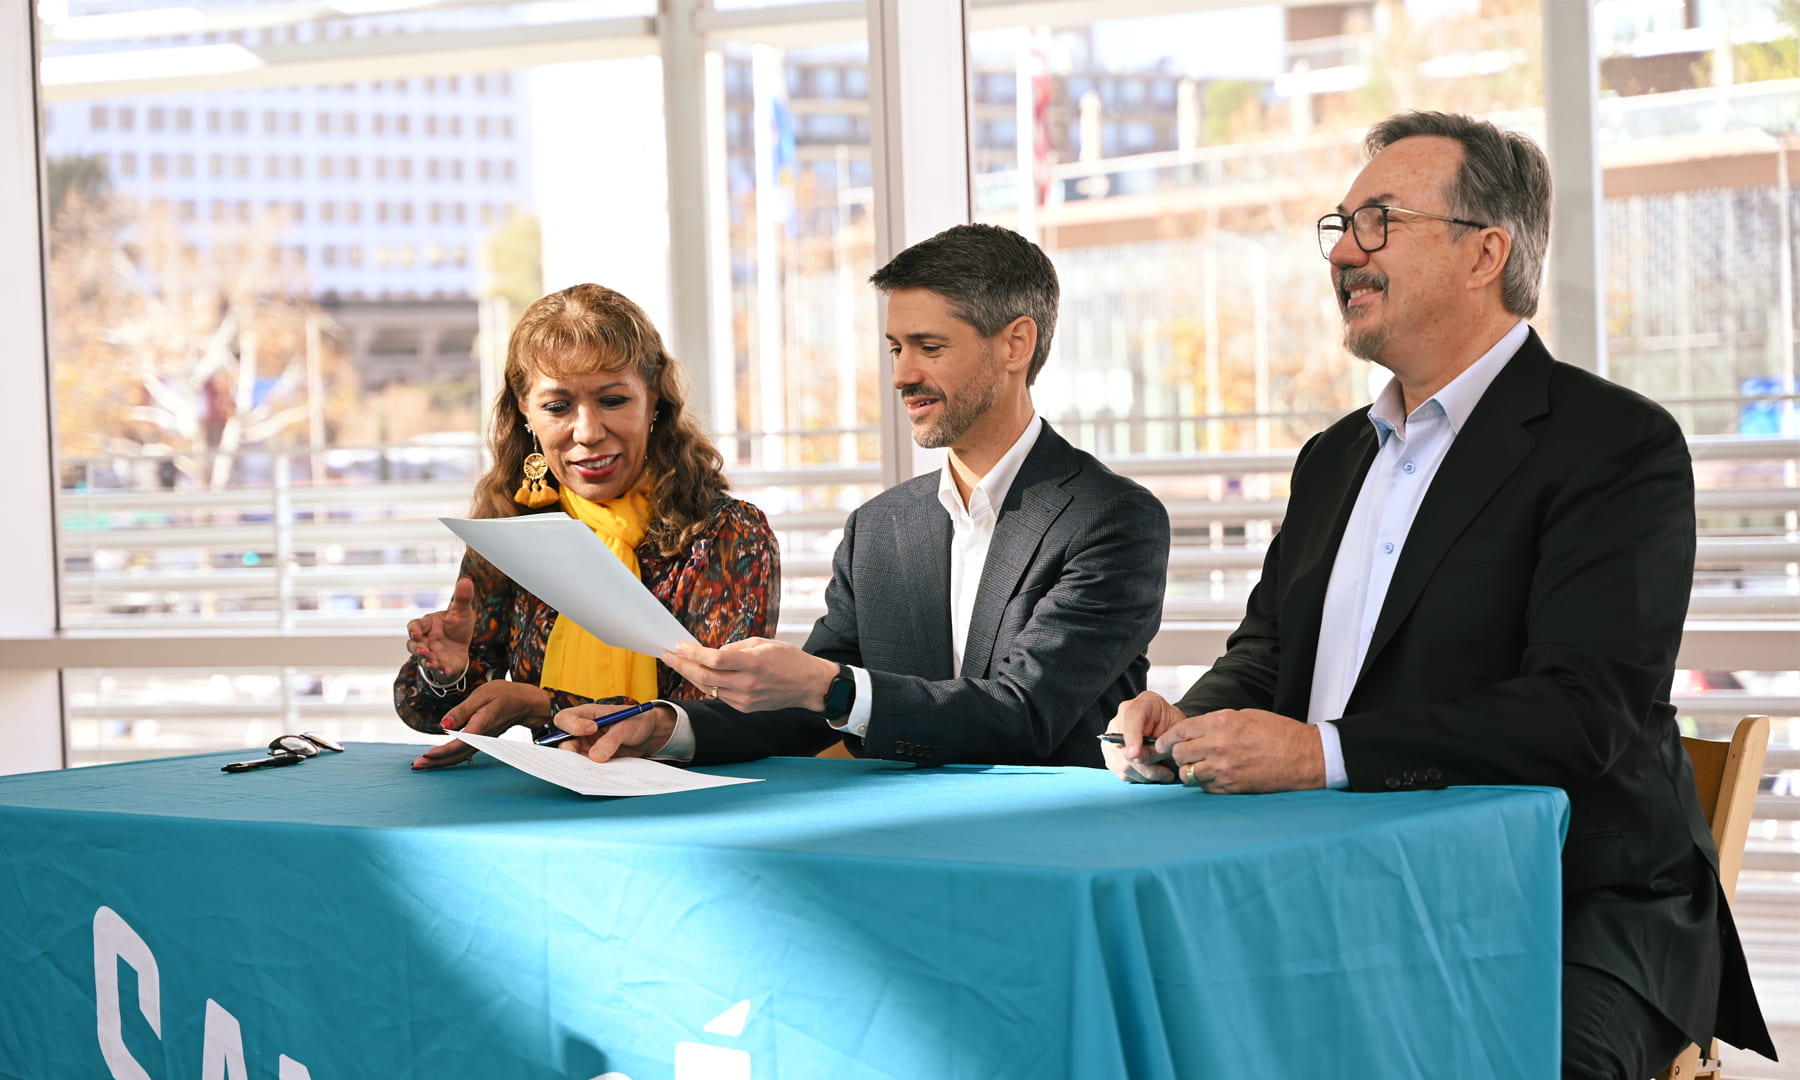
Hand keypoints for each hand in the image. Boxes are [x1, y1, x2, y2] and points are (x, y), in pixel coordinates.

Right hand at [407, 576, 475, 682]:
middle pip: (413, 645)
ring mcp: (431, 654)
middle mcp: (425, 640)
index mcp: (428, 625)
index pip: (415, 625)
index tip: (416, 632)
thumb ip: (462, 598)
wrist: (464, 646)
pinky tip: (445, 670)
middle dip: (417, 648)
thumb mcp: (462, 612)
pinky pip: (437, 670)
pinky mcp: (440, 665)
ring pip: (422, 659)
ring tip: (433, 662)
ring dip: (426, 661)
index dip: (414, 629)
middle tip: (424, 651)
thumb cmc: (457, 626)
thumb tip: (466, 579)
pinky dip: (440, 670)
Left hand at [411, 681, 553, 769]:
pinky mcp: (482, 741)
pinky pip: (464, 753)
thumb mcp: (483, 694)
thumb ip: (462, 710)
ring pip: (460, 756)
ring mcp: (483, 742)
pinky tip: (438, 758)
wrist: (525, 703)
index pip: (460, 743)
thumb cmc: (505, 694)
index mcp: (482, 725)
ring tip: (422, 765)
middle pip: (457, 755)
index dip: (443, 751)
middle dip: (436, 763)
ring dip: (441, 762)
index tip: (426, 756)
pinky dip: (449, 757)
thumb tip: (444, 725)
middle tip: (416, 766)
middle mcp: (482, 738)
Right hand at [551, 702, 677, 762]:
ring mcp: (587, 745)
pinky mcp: (595, 758)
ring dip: (581, 764)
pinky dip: (591, 771)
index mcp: (588, 714)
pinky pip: (587, 766)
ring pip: (574, 757)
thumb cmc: (638, 721)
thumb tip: (595, 757)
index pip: (566, 718)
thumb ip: (611, 740)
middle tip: (584, 760)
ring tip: (594, 770)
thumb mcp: (627, 727)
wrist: (650, 734)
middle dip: (570, 751)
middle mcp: (583, 730)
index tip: (591, 729)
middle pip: (564, 741)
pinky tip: (600, 775)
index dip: (573, 725)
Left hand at [661, 639, 837, 713]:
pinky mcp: (744, 708)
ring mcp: (745, 699)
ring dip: (691, 675)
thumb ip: (736, 647)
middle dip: (682, 665)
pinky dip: (707, 685)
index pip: (715, 659)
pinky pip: (719, 695)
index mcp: (753, 663)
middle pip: (705, 676)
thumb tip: (714, 652)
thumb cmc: (789, 660)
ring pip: (708, 688)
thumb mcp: (764, 643)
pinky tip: (699, 675)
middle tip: (668, 655)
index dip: (693, 653)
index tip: (679, 646)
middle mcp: (747, 683)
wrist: (808, 685)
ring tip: (678, 663)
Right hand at [1102, 691, 1184, 783]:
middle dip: (1146, 766)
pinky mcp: (1111, 754)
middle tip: (1166, 773)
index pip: (1131, 717)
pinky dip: (1138, 777)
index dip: (1132, 737)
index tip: (1135, 754)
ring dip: (1145, 774)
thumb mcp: (1176, 731)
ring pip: (1122, 764)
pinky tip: (1152, 773)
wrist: (1168, 727)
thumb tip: (1139, 759)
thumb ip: (1161, 743)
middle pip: (1124, 748)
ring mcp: (1113, 737)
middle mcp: (1121, 719)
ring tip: (1163, 773)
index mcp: (1142, 704)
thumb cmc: (1174, 725)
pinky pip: (1121, 772)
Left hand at [1154, 708, 1325, 793]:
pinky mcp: (1231, 787)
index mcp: (1221, 722)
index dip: (1167, 738)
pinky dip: (1205, 783)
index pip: (1179, 731)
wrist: (1305, 757)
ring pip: (1188, 774)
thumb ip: (1216, 723)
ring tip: (1198, 767)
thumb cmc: (1278, 733)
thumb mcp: (1245, 716)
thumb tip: (1195, 731)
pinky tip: (1215, 777)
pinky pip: (1205, 787)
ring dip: (1189, 771)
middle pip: (1178, 754)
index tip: (1162, 743)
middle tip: (1181, 756)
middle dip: (1177, 755)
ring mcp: (1224, 768)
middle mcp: (1218, 745)